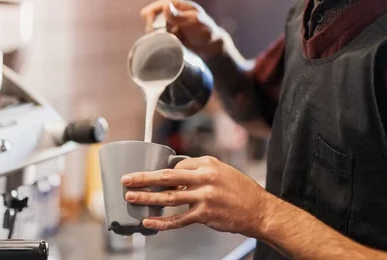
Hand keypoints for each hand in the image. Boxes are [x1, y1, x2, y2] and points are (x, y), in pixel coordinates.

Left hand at [121, 156, 271, 236]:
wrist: (259, 210)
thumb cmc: (240, 190)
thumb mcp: (222, 171)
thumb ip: (200, 171)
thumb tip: (178, 176)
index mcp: (208, 164)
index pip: (177, 164)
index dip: (162, 171)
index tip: (150, 176)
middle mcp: (205, 178)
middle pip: (167, 176)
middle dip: (144, 178)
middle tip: (127, 179)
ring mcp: (204, 197)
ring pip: (169, 198)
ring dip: (147, 198)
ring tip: (131, 197)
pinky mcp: (205, 215)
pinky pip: (179, 220)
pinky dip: (162, 222)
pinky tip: (149, 222)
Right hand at [140, 0, 222, 57]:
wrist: (211, 46)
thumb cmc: (205, 30)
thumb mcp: (194, 22)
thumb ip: (179, 16)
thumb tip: (164, 6)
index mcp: (172, 2)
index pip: (152, 9)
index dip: (151, 21)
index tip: (156, 32)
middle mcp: (166, 10)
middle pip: (148, 20)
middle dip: (153, 30)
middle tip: (165, 38)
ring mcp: (165, 21)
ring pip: (151, 29)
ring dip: (158, 37)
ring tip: (171, 41)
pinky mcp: (166, 32)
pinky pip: (156, 36)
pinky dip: (160, 41)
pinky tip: (170, 43)